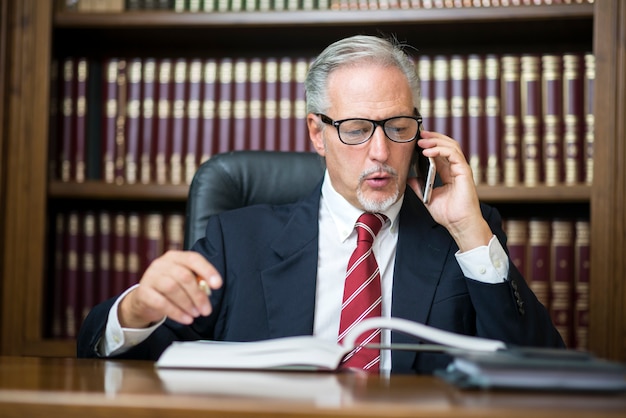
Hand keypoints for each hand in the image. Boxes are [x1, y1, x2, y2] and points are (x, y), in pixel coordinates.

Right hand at [118, 250, 222, 327]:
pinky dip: (176, 312)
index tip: (218, 284)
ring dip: (187, 304)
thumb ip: (197, 282)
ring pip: (172, 288)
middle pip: (184, 276)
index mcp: (176, 257)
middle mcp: (162, 264)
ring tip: (195, 314)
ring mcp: (150, 276)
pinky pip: (161, 302)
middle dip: (198, 295)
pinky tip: (185, 319)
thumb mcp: (184, 281)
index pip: (193, 259)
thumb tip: (208, 291)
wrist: (145, 299)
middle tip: (206, 310)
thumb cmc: (170, 288)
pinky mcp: (143, 292)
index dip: (207, 271)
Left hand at [407, 130, 492, 251]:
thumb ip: (419, 186)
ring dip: (435, 141)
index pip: (440, 152)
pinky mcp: (464, 171)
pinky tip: (428, 152)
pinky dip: (440, 150)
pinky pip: (453, 154)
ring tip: (421, 141)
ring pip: (451, 146)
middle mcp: (455, 169)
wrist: (458, 224)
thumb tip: (408, 178)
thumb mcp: (427, 197)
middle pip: (447, 145)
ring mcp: (461, 169)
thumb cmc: (448, 214)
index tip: (417, 140)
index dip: (430, 144)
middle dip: (433, 137)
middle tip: (419, 134)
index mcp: (448, 173)